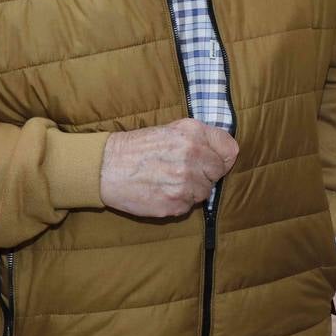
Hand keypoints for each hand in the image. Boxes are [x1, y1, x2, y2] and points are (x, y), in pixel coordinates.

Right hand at [99, 119, 238, 216]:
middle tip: (184, 171)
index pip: (229, 150)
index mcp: (193, 133)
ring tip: (169, 180)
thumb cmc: (139, 147)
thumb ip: (200, 138)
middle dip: (205, 174)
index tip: (213, 161)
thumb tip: (225, 153)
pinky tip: (162, 191)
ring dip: (191, 190)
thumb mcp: (172, 129)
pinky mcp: (174, 203)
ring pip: (204, 192)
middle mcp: (192, 155)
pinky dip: (178, 202)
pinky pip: (189, 206)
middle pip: (218, 173)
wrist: (106, 167)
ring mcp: (184, 182)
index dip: (222, 158)